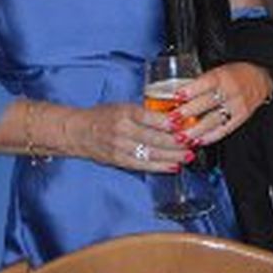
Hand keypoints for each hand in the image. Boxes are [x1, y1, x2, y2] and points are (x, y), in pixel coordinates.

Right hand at [63, 102, 189, 173]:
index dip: (172, 123)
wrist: (77, 131)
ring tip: (189, 155)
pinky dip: (160, 166)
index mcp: (124, 112)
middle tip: (194, 141)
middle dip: (178, 142)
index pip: (152, 118)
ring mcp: (120, 148)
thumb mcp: (123, 106)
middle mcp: (122, 130)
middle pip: (155, 139)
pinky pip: (143, 165)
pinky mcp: (118, 160)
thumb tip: (173, 117)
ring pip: (152, 154)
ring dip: (173, 156)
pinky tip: (173, 166)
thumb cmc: (103, 115)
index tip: (187, 124)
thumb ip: (145, 112)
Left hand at [172, 62, 272, 146]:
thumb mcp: (217, 71)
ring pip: (213, 120)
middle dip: (187, 113)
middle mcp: (231, 91)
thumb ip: (199, 83)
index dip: (190, 90)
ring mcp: (237, 106)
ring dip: (195, 130)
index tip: (176, 96)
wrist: (260, 79)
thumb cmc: (233, 74)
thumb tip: (174, 95)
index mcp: (223, 76)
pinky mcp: (240, 119)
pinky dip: (208, 137)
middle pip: (207, 103)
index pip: (206, 82)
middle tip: (170, 121)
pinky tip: (196, 141)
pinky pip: (223, 130)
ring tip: (180, 137)